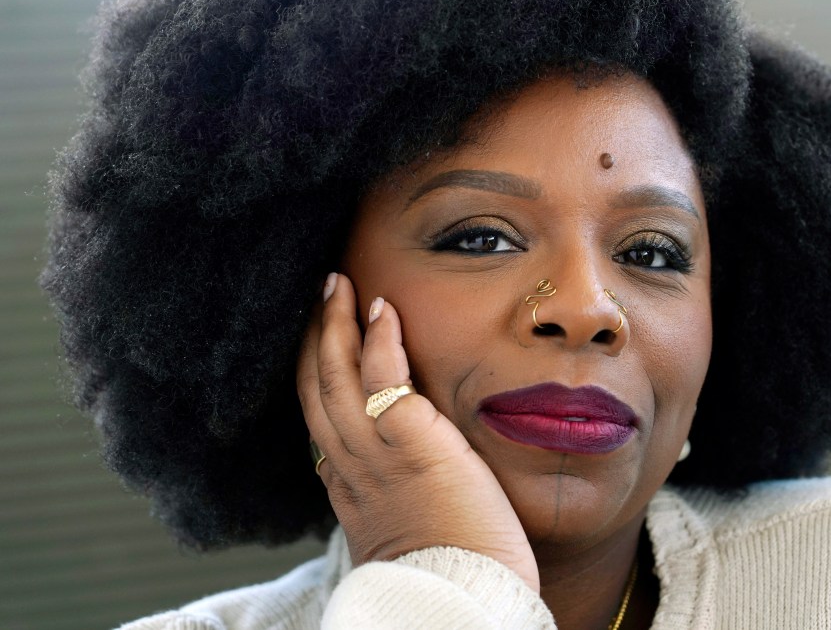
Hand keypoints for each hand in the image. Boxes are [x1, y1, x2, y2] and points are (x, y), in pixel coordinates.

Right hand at [298, 273, 539, 591]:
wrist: (463, 598)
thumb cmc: (453, 563)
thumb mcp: (409, 521)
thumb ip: (402, 484)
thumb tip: (422, 459)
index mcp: (348, 485)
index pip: (319, 415)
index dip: (316, 369)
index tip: (323, 337)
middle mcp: (350, 465)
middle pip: (315, 386)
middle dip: (315, 334)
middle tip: (322, 292)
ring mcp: (375, 452)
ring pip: (335, 375)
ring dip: (335, 324)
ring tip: (339, 285)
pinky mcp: (410, 441)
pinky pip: (382, 377)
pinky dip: (377, 340)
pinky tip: (382, 309)